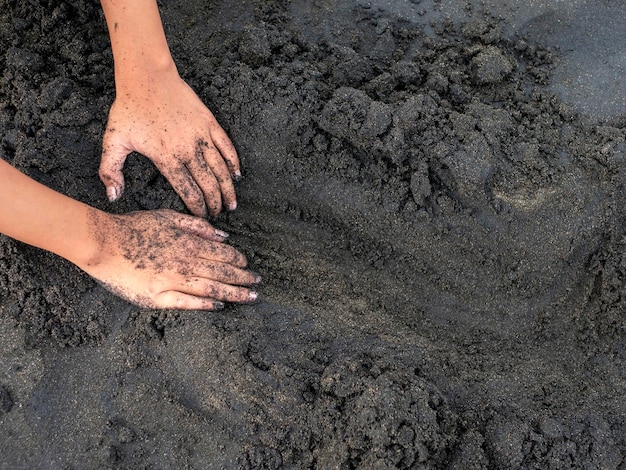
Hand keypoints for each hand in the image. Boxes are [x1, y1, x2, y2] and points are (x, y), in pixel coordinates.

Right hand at [81, 209, 258, 309]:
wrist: (102, 243)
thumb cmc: (133, 227)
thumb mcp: (167, 217)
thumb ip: (197, 226)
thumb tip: (223, 236)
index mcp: (188, 243)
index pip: (223, 254)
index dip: (239, 261)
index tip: (248, 265)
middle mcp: (185, 263)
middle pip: (222, 273)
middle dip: (244, 279)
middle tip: (258, 284)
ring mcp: (172, 281)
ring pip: (211, 288)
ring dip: (234, 293)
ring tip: (250, 297)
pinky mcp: (157, 297)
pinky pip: (187, 303)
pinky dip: (205, 304)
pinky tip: (219, 306)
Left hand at [99, 69, 240, 217]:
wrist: (147, 78)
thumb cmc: (129, 108)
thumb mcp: (113, 141)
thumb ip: (110, 171)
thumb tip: (113, 197)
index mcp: (166, 158)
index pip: (188, 191)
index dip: (197, 207)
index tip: (201, 216)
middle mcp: (187, 150)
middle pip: (208, 184)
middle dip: (215, 203)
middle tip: (218, 214)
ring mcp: (201, 136)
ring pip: (220, 169)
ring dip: (228, 188)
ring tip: (232, 203)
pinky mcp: (209, 122)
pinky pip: (227, 146)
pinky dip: (233, 162)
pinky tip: (237, 175)